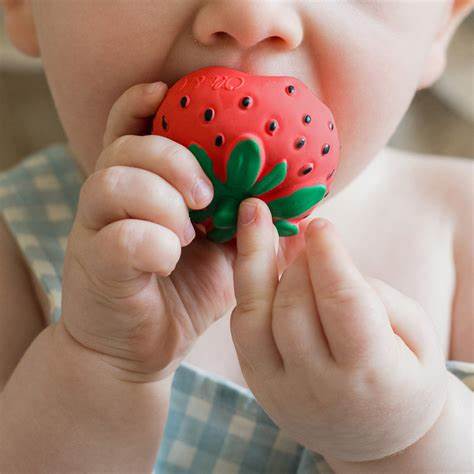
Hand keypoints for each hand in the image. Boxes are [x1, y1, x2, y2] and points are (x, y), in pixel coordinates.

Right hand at [61, 81, 230, 381]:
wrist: (141, 350)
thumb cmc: (185, 295)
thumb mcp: (225, 255)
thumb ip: (247, 225)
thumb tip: (296, 206)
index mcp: (140, 189)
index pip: (129, 130)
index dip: (141, 104)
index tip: (166, 92)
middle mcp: (109, 202)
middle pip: (125, 149)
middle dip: (172, 161)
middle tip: (207, 196)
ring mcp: (94, 232)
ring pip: (112, 183)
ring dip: (162, 200)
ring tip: (189, 232)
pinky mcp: (92, 266)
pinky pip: (115, 238)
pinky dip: (151, 242)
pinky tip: (169, 260)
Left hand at [230, 198, 447, 461]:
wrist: (377, 436)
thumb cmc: (405, 377)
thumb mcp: (415, 336)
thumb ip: (374, 296)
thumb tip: (322, 257)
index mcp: (371, 375)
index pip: (344, 305)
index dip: (329, 259)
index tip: (319, 223)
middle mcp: (317, 387)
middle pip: (293, 308)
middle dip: (296, 261)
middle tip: (301, 229)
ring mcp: (280, 390)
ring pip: (253, 317)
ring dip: (253, 262)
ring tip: (253, 218)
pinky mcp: (258, 385)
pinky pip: (243, 329)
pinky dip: (249, 290)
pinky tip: (257, 260)